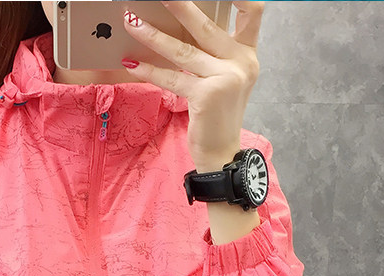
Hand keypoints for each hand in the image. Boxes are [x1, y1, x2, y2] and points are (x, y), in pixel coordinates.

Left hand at [121, 1, 264, 169]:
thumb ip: (213, 54)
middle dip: (180, 5)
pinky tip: (131, 63)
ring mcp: (225, 79)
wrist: (222, 153)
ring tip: (131, 21)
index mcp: (248, 55)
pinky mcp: (206, 96)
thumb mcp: (224, 79)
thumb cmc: (218, 116)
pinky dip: (149, 70)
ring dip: (153, 35)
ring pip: (182, 51)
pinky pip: (172, 78)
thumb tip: (178, 26)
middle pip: (206, 26)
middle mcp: (241, 63)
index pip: (252, 13)